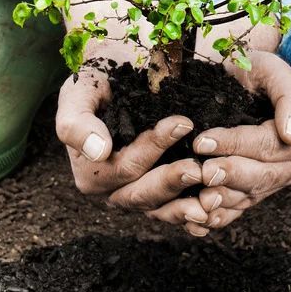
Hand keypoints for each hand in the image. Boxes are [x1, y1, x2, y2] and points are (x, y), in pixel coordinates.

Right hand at [54, 41, 223, 233]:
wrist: (115, 75)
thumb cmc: (96, 82)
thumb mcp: (78, 93)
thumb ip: (77, 122)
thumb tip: (98, 151)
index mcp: (91, 171)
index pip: (124, 166)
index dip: (152, 148)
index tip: (182, 123)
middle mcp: (113, 189)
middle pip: (142, 194)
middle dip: (170, 182)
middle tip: (198, 168)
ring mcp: (138, 193)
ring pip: (160, 209)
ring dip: (185, 207)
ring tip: (212, 198)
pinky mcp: (159, 194)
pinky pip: (174, 211)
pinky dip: (192, 216)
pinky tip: (214, 214)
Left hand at [189, 49, 290, 233]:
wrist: (240, 83)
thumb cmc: (255, 70)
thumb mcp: (273, 70)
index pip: (268, 146)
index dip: (235, 144)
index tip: (203, 140)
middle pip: (261, 177)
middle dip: (229, 175)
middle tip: (201, 172)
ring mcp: (274, 183)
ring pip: (248, 197)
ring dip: (223, 200)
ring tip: (199, 199)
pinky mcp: (253, 194)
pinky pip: (237, 211)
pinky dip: (218, 217)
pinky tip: (198, 220)